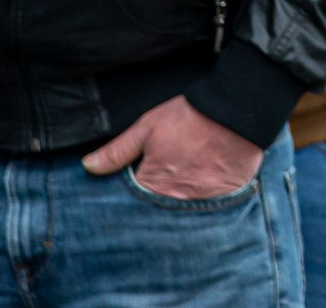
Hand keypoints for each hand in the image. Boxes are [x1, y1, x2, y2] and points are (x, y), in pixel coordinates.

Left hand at [81, 96, 262, 199]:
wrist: (236, 112)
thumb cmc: (189, 117)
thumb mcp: (147, 128)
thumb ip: (117, 151)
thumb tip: (88, 166)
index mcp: (152, 183)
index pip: (130, 203)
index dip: (130, 195)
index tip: (134, 185)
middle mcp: (175, 200)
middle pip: (156, 213)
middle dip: (153, 205)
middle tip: (161, 186)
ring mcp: (201, 202)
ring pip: (181, 214)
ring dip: (177, 205)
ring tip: (181, 188)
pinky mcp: (224, 199)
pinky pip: (208, 209)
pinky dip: (202, 202)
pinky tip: (202, 188)